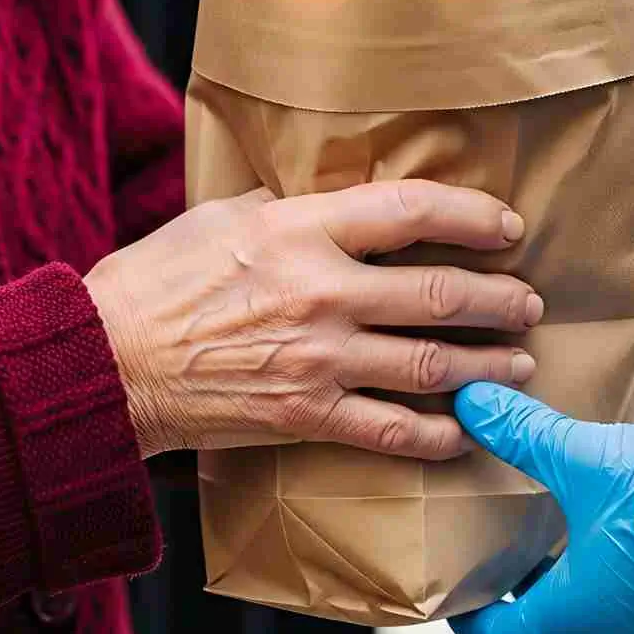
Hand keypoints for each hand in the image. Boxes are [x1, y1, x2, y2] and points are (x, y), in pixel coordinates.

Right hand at [85, 182, 542, 461]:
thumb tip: (341, 200)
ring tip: (519, 364)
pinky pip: (390, 430)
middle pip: (440, 294)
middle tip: (528, 302)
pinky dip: (436, 433)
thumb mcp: (222, 215)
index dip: (472, 215)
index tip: (507, 225)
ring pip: (431, 364)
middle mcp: (322, 294)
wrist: (105, 362)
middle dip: (499, 300)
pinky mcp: (306, 416)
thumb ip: (290, 208)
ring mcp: (319, 361)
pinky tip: (462, 431)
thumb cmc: (155, 281)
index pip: (412, 209)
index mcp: (301, 230)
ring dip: (486, 365)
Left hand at [448, 385, 633, 633]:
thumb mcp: (584, 461)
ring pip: (612, 624)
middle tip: (521, 569)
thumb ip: (526, 433)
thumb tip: (473, 403)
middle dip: (537, 608)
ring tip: (581, 540)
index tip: (464, 605)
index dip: (479, 625)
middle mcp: (618, 631)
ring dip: (590, 590)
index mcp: (576, 611)